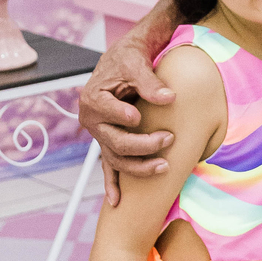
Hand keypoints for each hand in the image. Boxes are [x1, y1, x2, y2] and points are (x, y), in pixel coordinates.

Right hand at [79, 28, 174, 205]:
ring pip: (116, 159)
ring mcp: (102, 135)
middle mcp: (93, 121)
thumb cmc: (129, 59)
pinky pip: (110, 167)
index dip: (121, 115)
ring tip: (164, 166)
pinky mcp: (111, 143)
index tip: (138, 116)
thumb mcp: (137, 62)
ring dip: (139, 167)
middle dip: (142, 144)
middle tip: (168, 138)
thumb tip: (168, 98)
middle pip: (115, 141)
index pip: (105, 111)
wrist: (126, 61)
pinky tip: (116, 201)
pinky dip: (112, 184)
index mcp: (93, 98)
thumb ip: (150, 82)